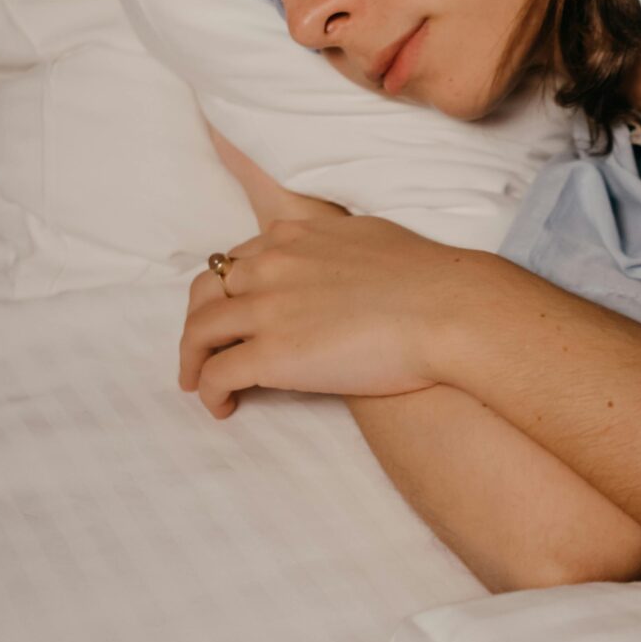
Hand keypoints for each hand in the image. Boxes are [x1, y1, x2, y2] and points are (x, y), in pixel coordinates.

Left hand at [178, 215, 489, 415]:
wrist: (447, 309)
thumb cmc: (427, 277)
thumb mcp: (372, 235)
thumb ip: (339, 243)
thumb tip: (342, 255)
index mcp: (295, 234)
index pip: (239, 257)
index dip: (230, 287)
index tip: (233, 308)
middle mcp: (272, 265)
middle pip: (208, 289)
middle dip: (199, 321)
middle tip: (203, 347)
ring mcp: (267, 309)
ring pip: (200, 333)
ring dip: (193, 359)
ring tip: (198, 382)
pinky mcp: (272, 355)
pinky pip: (218, 375)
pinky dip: (209, 392)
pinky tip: (223, 407)